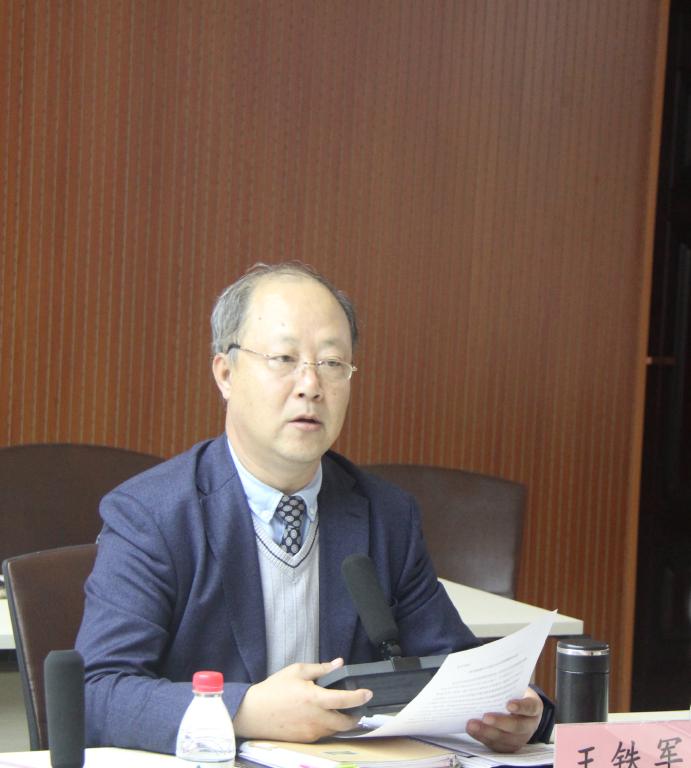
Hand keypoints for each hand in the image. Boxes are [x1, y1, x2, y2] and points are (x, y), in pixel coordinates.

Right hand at [233, 658, 372, 741]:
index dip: (359, 697)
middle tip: (357, 708)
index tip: (368, 694)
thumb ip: (321, 669)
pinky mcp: (305, 740)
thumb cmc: (274, 689)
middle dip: (355, 716)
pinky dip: (327, 726)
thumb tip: (339, 664)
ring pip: (334, 730)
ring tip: (339, 711)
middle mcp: (316, 718)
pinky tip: (322, 717)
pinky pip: (322, 734)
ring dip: (340, 722)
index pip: (344, 700)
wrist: (253, 713)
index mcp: (315, 698)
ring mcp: (311, 732)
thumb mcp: (297, 671)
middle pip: (345, 722)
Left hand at [466, 687, 542, 752]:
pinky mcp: (509, 747)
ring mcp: (520, 738)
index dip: (520, 707)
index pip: (530, 707)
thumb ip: (505, 686)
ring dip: (487, 732)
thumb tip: (485, 678)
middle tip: (485, 717)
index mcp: (534, 707)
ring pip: (505, 739)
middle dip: (500, 723)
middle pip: (517, 727)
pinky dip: (482, 737)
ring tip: (472, 725)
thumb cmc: (515, 695)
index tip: (509, 705)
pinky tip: (472, 730)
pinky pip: (496, 745)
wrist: (522, 711)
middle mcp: (530, 725)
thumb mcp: (515, 688)